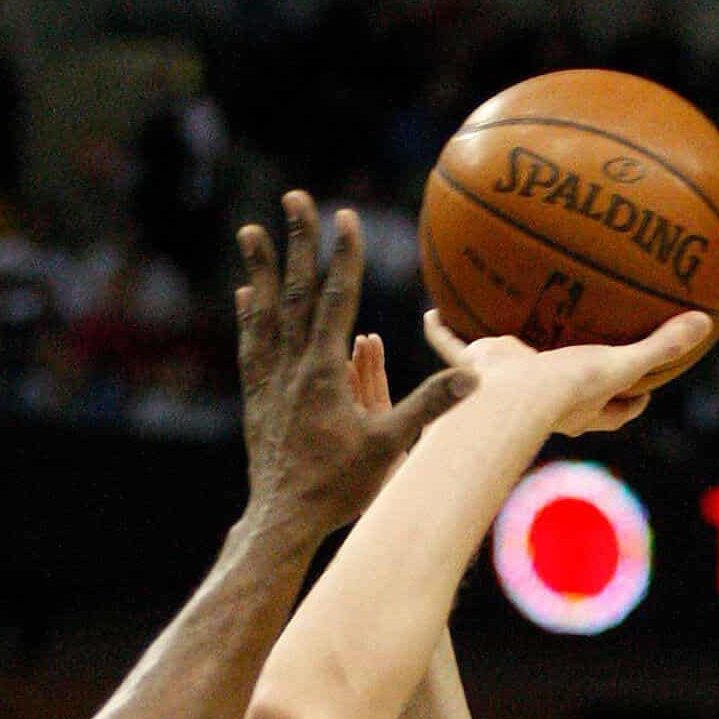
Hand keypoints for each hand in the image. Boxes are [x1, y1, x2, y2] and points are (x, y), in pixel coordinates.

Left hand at [237, 191, 468, 534]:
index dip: (344, 255)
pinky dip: (250, 317)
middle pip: (296, 292)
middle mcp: (292, 368)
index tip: (346, 216)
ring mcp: (270, 381)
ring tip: (250, 230)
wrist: (282, 521)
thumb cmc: (337, 488)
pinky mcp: (257, 399)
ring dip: (260, 269)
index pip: (337, 300)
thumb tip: (473, 378)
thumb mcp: (389, 449)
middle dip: (298, 242)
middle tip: (294, 198)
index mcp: (324, 373)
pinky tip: (245, 294)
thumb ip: (428, 407)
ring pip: (265, 312)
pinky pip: (252, 346)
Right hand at [422, 307, 709, 437]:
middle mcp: (548, 400)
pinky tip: (432, 312)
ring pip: (514, 368)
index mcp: (584, 408)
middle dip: (580, 379)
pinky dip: (443, 332)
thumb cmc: (563, 389)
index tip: (649, 387)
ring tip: (513, 331)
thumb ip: (659, 346)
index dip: (635, 401)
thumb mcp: (619, 364)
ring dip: (511, 355)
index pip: (619, 411)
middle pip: (571, 392)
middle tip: (591, 354)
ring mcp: (509, 384)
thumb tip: (704, 323)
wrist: (506, 398)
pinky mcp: (476, 368)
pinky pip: (454, 347)